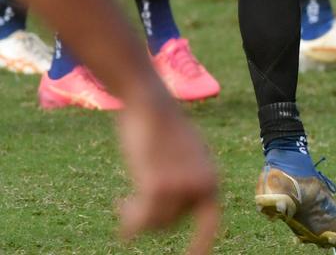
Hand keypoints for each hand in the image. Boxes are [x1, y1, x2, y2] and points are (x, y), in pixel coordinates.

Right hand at [117, 101, 218, 254]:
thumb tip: (180, 205)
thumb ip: (186, 177)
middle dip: (150, 217)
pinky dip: (129, 219)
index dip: (200, 245)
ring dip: (136, 215)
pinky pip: (142, 218)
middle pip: (171, 222)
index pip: (210, 222)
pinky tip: (120, 210)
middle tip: (127, 205)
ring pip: (155, 222)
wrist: (149, 101)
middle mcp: (201, 184)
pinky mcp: (159, 185)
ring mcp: (182, 186)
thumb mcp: (183, 152)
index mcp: (210, 176)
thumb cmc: (161, 123)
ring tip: (124, 201)